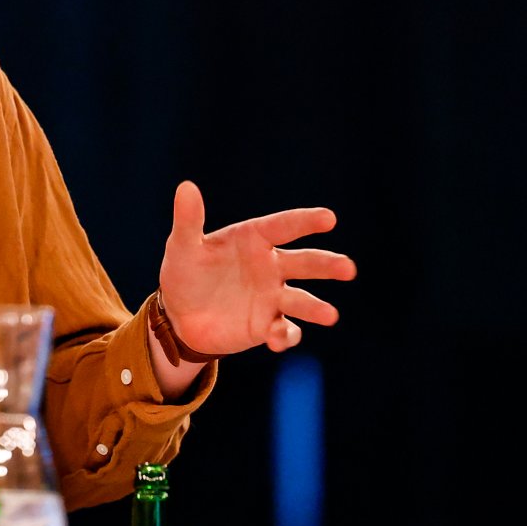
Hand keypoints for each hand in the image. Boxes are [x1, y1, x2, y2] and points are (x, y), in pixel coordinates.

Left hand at [157, 181, 354, 357]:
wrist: (179, 315)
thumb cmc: (184, 273)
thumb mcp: (181, 247)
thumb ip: (188, 220)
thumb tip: (186, 187)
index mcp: (254, 240)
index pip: (284, 226)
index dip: (306, 222)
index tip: (329, 218)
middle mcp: (270, 266)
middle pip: (304, 263)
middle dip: (327, 265)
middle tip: (347, 269)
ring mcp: (272, 297)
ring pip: (301, 300)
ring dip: (315, 307)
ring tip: (329, 315)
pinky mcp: (267, 325)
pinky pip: (283, 331)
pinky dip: (284, 336)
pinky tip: (276, 338)